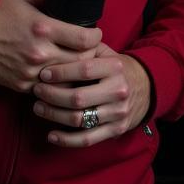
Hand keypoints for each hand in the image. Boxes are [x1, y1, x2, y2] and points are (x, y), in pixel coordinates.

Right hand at [0, 0, 101, 92]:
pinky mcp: (22, 85)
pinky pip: (49, 87)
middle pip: (81, 61)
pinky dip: (56, 81)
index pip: (86, 39)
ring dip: (75, 70)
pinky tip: (58, 73)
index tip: (94, 33)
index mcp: (44, 27)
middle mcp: (40, 52)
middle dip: (89, 54)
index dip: (96, 36)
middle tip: (88, 48)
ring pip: (68, 78)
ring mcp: (30, 72)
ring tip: (76, 61)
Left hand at [31, 44, 151, 147]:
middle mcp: (118, 90)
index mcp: (115, 67)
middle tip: (36, 91)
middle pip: (78, 98)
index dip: (61, 73)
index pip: (84, 70)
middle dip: (52, 95)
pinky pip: (87, 139)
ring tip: (39, 108)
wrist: (147, 87)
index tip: (43, 74)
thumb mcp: (108, 53)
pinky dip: (66, 140)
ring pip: (79, 119)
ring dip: (54, 116)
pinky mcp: (115, 130)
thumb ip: (87, 49)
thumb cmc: (118, 68)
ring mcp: (117, 112)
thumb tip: (57, 44)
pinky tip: (51, 135)